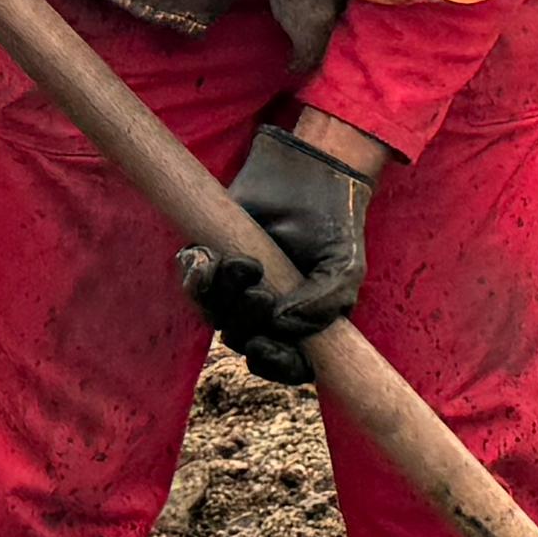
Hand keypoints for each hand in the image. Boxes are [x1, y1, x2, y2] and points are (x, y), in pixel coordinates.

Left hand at [176, 122, 375, 383]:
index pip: (285, 363)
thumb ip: (324, 306)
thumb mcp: (345, 268)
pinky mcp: (213, 259)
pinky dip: (195, 276)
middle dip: (245, 321)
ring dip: (221, 297)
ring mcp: (235, 287)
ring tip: (243, 264)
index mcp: (299, 322)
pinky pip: (192, 283)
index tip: (262, 347)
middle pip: (241, 338)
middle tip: (261, 292)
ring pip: (213, 314)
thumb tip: (280, 326)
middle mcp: (264, 310)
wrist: (312, 172)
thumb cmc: (334, 224)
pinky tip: (209, 258)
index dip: (272, 364)